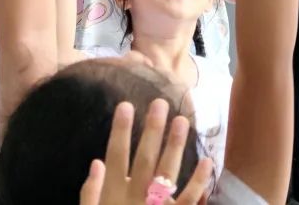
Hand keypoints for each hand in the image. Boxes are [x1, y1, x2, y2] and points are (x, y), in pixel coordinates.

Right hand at [79, 99, 213, 204]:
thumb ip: (90, 194)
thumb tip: (96, 162)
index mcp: (113, 195)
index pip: (116, 157)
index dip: (120, 132)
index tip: (125, 106)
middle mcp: (135, 198)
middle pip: (144, 158)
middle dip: (151, 130)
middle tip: (160, 103)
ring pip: (167, 172)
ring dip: (175, 146)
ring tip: (183, 121)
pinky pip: (188, 199)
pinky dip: (199, 181)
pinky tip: (208, 160)